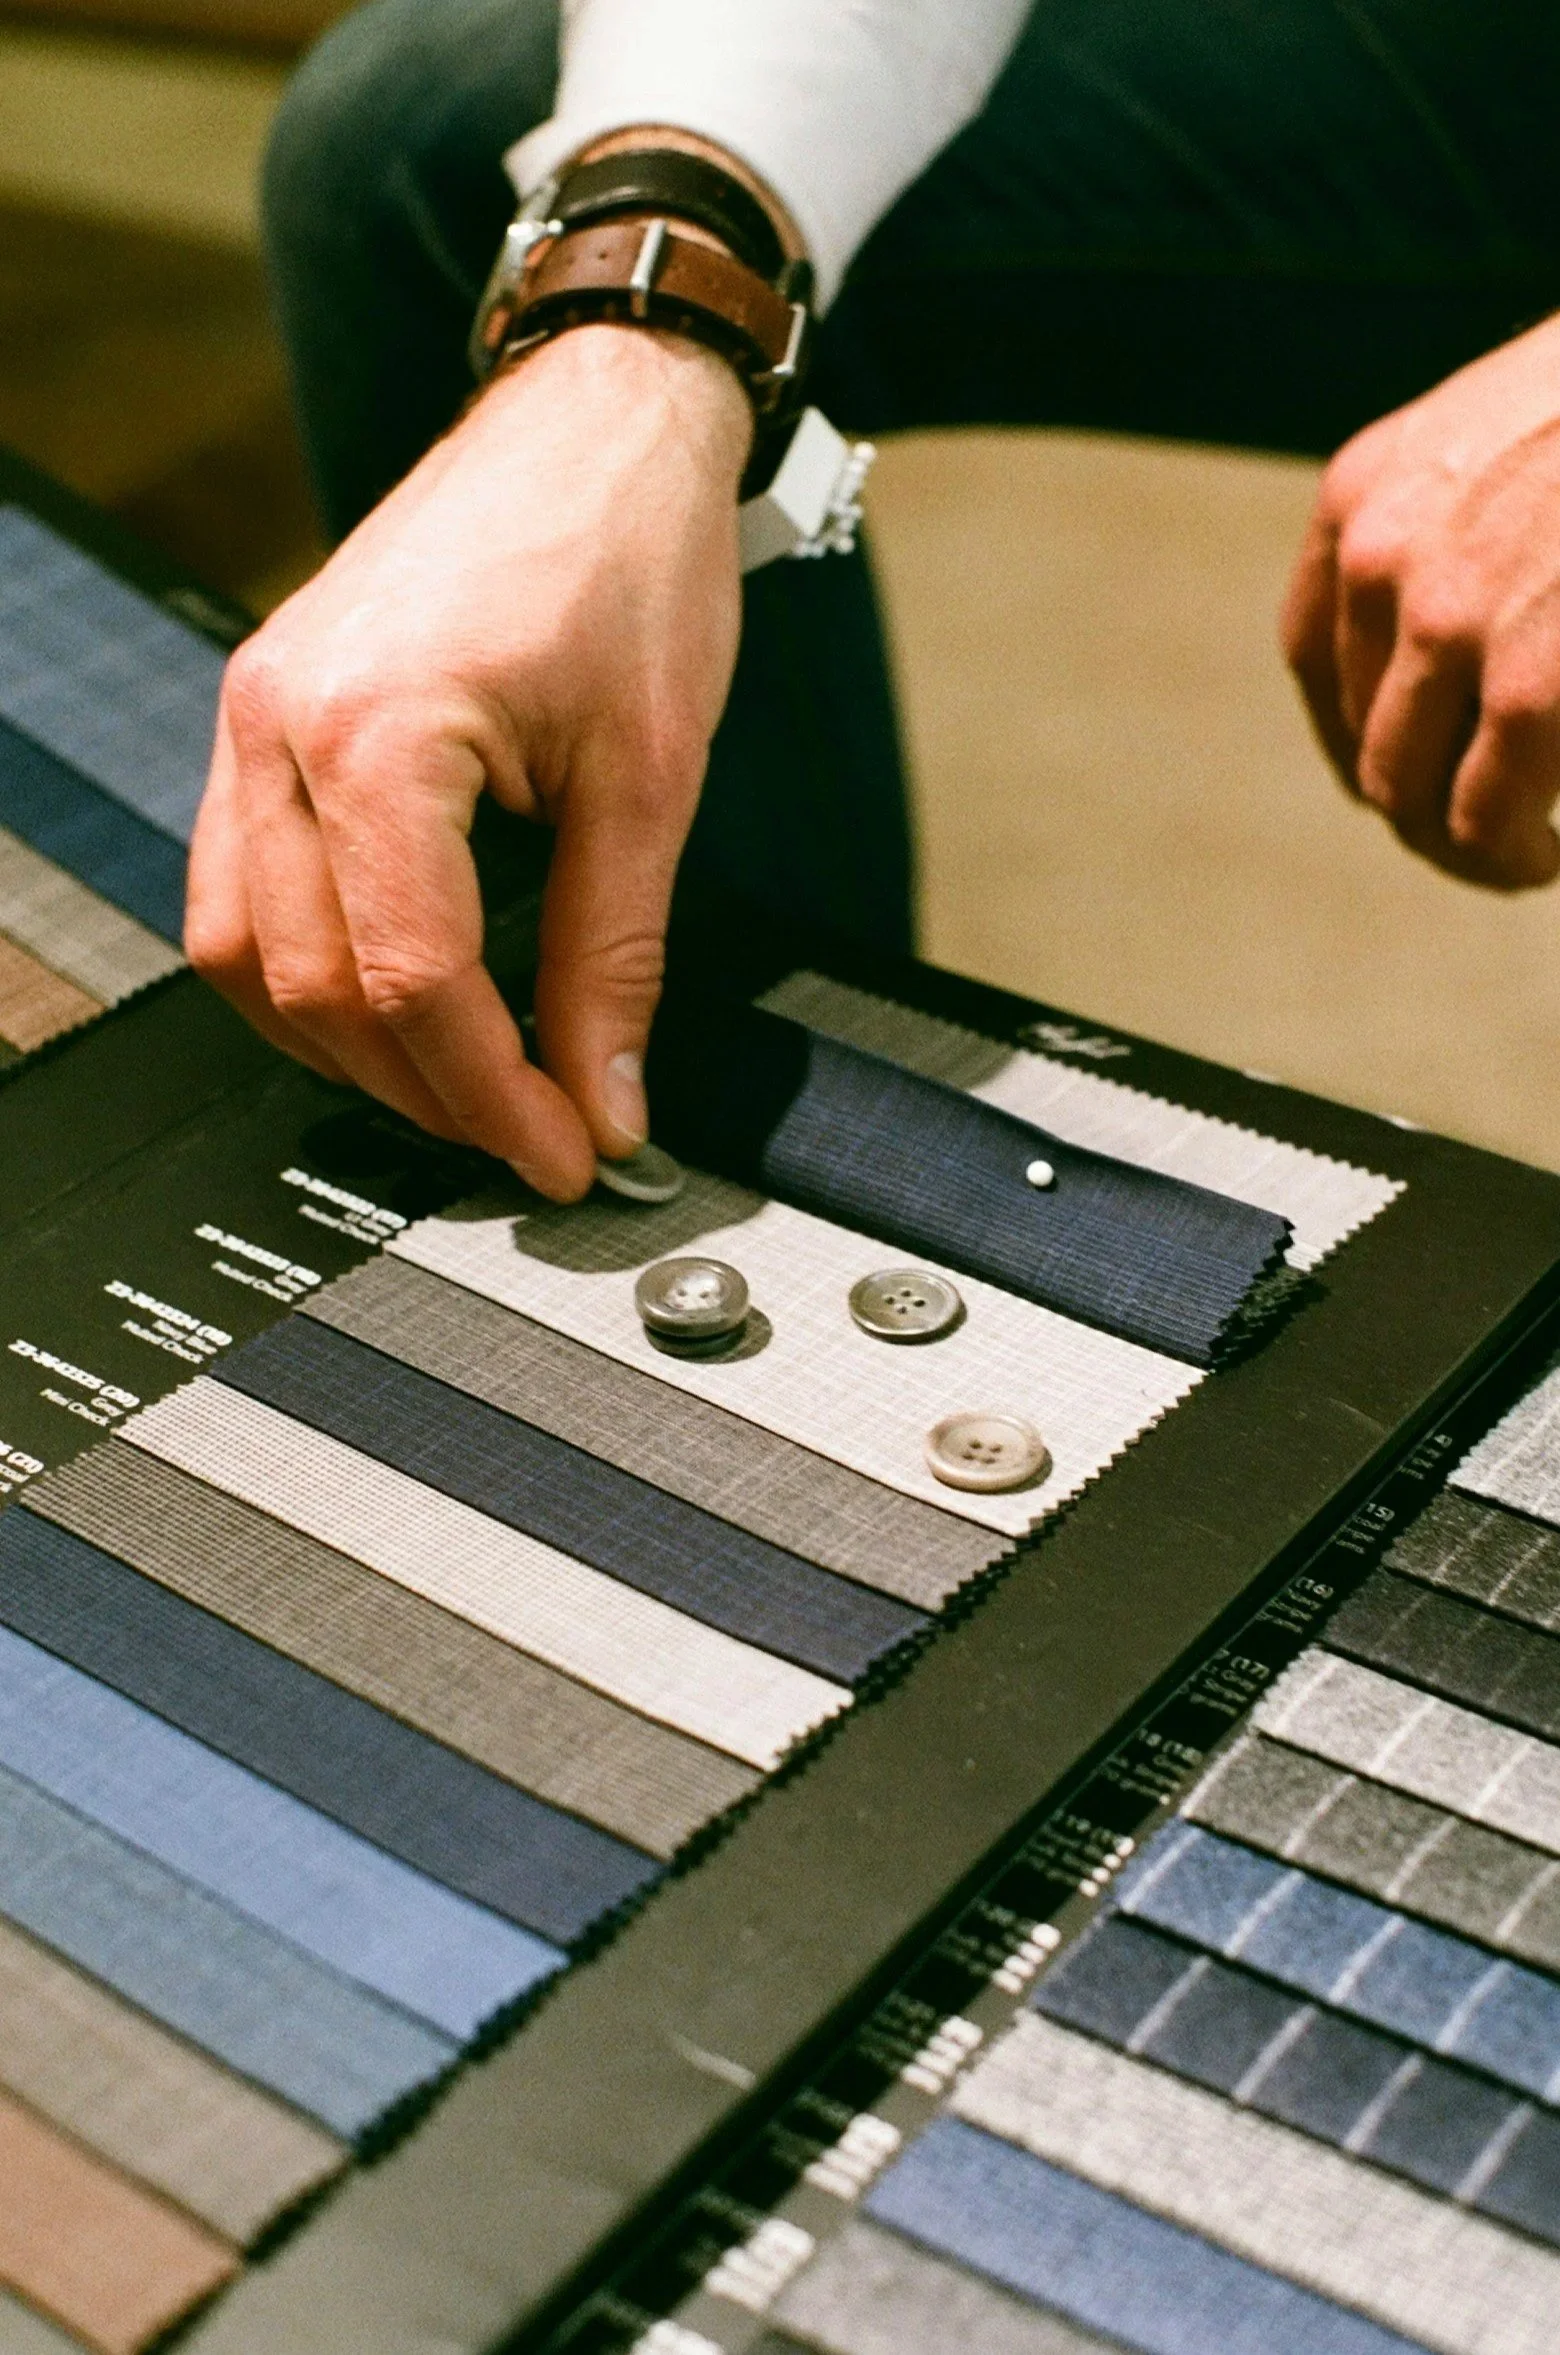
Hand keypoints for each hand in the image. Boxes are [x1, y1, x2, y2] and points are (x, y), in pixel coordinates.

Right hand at [185, 324, 751, 1197]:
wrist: (595, 417)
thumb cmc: (629, 554)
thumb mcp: (650, 778)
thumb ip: (614, 957)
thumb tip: (605, 1102)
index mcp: (379, 732)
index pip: (411, 980)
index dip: (491, 1096)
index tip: (565, 1155)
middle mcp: (282, 724)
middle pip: (314, 985)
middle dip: (424, 1092)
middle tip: (526, 1139)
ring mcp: (254, 715)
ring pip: (243, 953)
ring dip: (345, 1049)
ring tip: (458, 1091)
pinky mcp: (263, 712)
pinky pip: (235, 887)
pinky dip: (303, 971)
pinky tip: (384, 1005)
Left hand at [1282, 312, 1559, 889]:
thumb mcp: (1515, 434)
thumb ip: (1467, 520)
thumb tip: (1449, 649)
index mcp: (1366, 493)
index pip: (1317, 653)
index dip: (1355, 728)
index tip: (1397, 769)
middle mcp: (1383, 558)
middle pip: (1365, 731)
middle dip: (1416, 796)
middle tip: (1478, 833)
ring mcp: (1449, 622)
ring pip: (1408, 789)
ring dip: (1457, 841)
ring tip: (1513, 859)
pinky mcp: (1530, 689)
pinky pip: (1484, 817)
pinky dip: (1504, 857)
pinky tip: (1539, 863)